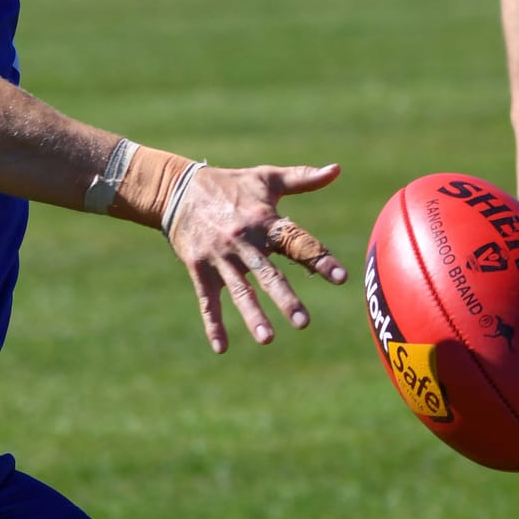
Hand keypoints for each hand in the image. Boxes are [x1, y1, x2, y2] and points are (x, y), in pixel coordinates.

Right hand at [168, 161, 346, 355]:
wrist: (178, 190)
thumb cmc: (230, 184)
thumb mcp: (266, 178)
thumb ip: (302, 179)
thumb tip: (336, 169)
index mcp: (264, 220)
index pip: (296, 241)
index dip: (318, 259)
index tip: (340, 278)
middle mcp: (243, 241)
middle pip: (267, 273)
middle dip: (285, 298)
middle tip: (302, 322)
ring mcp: (220, 257)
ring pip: (239, 291)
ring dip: (252, 315)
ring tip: (268, 339)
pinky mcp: (199, 269)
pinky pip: (207, 301)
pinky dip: (213, 324)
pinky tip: (222, 348)